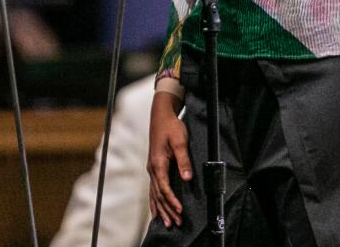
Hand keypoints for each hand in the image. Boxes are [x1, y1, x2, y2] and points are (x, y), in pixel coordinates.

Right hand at [146, 90, 191, 227]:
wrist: (161, 116)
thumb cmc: (171, 127)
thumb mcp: (180, 142)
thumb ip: (183, 160)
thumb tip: (187, 178)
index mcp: (158, 163)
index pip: (164, 187)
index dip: (172, 200)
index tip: (179, 210)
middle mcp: (153, 168)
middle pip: (158, 194)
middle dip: (167, 210)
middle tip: (175, 223)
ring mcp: (152, 168)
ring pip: (154, 194)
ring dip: (160, 208)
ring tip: (166, 222)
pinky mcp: (154, 167)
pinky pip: (153, 189)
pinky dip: (155, 201)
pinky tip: (156, 209)